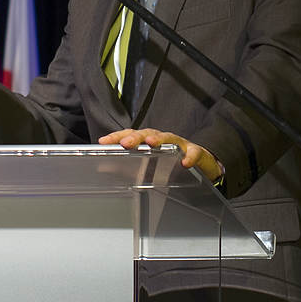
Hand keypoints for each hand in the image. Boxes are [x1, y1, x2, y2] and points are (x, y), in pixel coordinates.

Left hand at [98, 127, 223, 182]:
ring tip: (151, 143)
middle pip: (147, 133)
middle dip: (136, 137)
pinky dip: (189, 157)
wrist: (198, 164)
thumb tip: (103, 167)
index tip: (103, 142)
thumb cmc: (169, 163)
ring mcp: (180, 144)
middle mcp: (162, 139)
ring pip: (169, 138)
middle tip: (125, 143)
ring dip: (160, 140)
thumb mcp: (146, 165)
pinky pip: (193, 153)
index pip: (130, 135)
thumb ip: (124, 166)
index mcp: (148, 141)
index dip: (116, 137)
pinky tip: (185, 163)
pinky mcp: (195, 152)